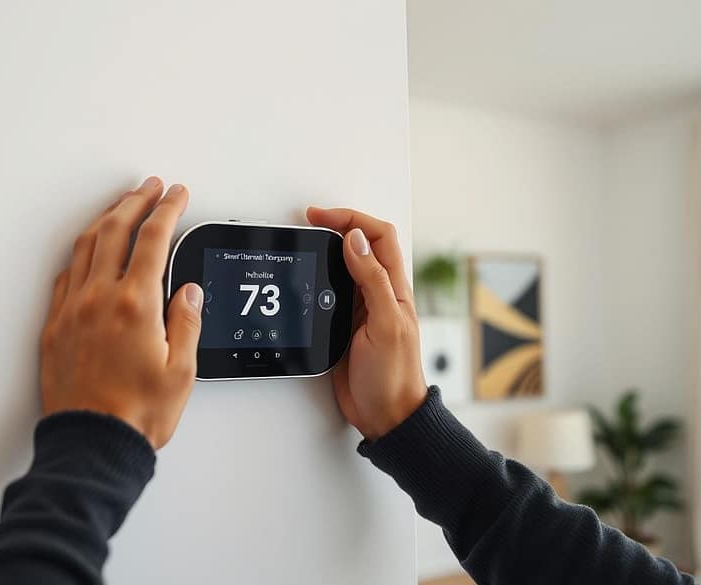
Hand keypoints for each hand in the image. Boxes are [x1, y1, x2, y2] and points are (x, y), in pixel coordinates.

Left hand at [39, 177, 202, 448]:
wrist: (91, 444)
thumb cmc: (136, 415)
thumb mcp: (180, 371)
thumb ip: (186, 323)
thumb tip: (187, 292)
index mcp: (136, 305)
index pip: (153, 239)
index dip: (168, 210)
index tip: (178, 195)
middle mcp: (99, 299)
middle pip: (116, 231)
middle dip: (136, 201)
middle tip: (151, 187)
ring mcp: (72, 310)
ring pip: (86, 247)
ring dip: (106, 219)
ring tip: (121, 206)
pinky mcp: (55, 327)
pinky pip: (66, 276)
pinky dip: (81, 254)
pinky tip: (88, 252)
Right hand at [306, 207, 427, 440]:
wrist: (385, 415)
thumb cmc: (394, 376)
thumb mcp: (385, 324)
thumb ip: (373, 281)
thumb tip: (356, 240)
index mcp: (394, 288)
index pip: (377, 236)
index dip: (351, 218)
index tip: (320, 218)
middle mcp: (379, 293)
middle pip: (361, 244)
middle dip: (337, 226)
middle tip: (309, 223)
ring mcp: (362, 308)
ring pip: (345, 266)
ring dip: (327, 251)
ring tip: (306, 242)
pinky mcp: (345, 325)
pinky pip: (332, 292)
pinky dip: (319, 279)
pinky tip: (307, 279)